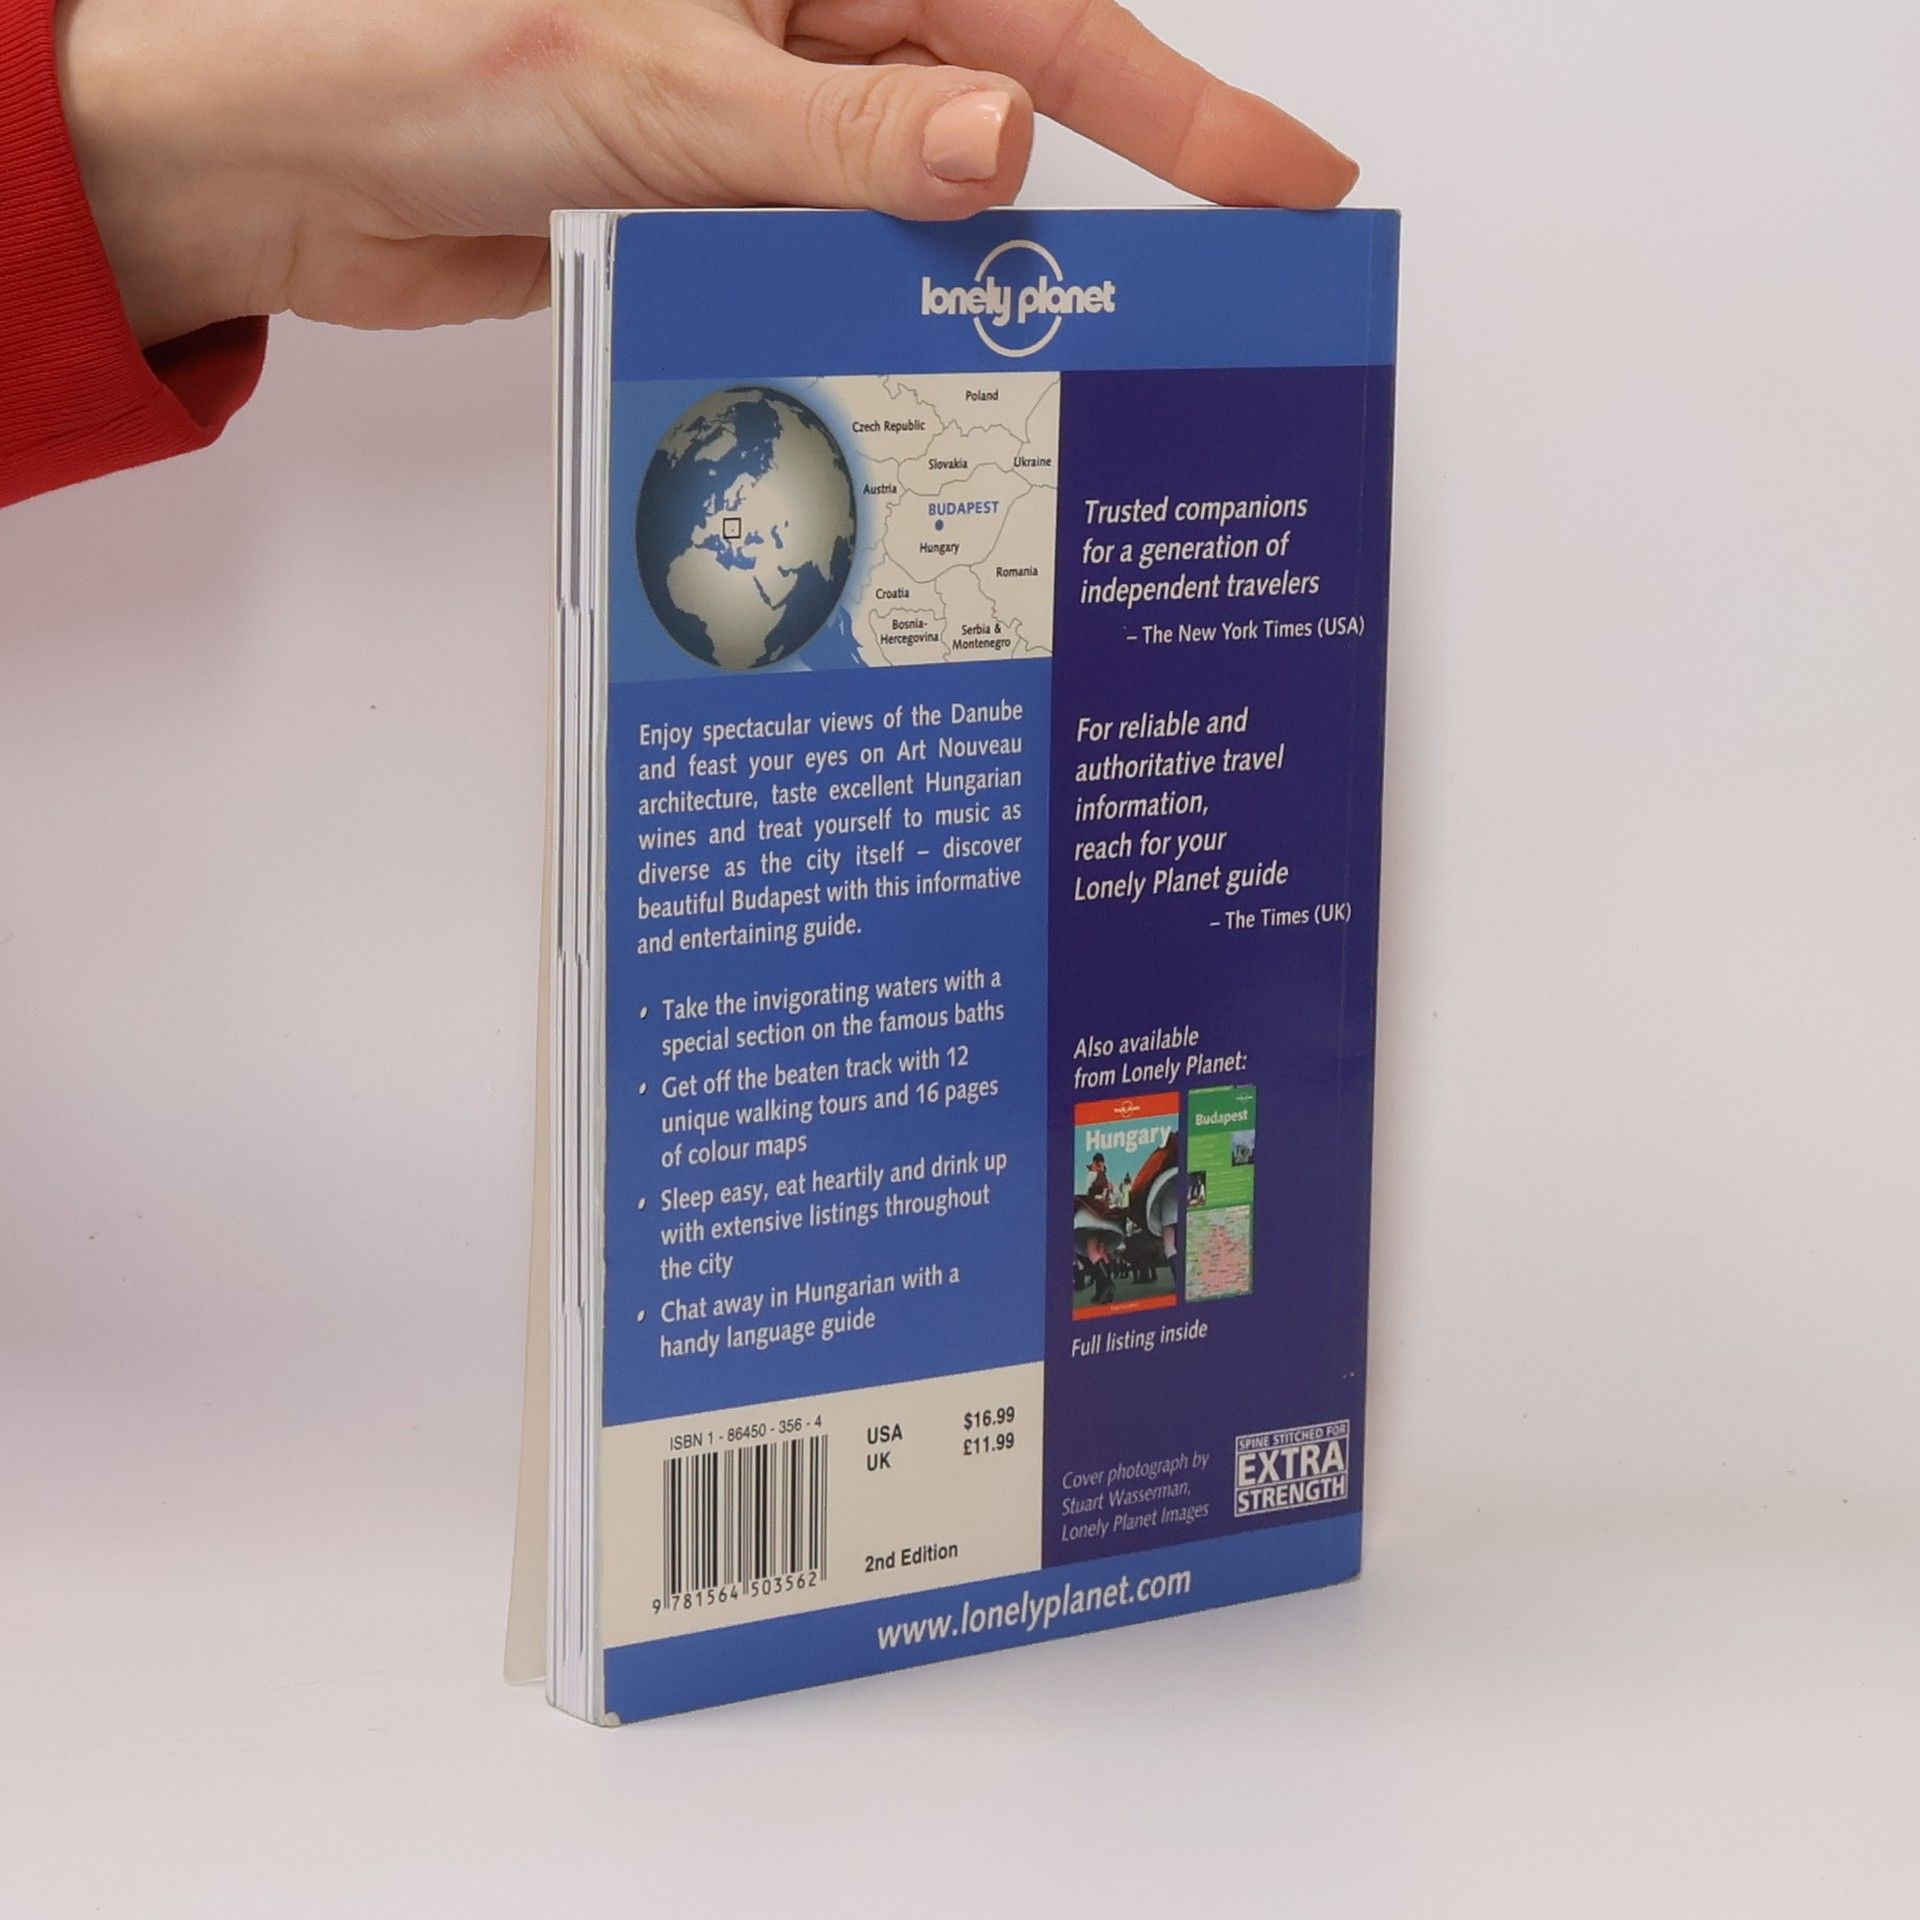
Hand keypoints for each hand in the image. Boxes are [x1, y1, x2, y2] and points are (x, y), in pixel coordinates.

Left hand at [56, 0, 1357, 347]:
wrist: (281, 161)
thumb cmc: (420, 51)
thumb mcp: (657, 82)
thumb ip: (835, 135)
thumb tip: (1005, 145)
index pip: (1037, 16)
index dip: (1178, 105)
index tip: (1289, 177)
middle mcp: (798, 27)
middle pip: (996, 120)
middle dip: (1096, 216)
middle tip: (1211, 308)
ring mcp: (760, 128)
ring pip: (914, 218)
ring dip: (965, 294)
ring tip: (1063, 379)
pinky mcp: (714, 212)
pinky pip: (829, 270)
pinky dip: (866, 326)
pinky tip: (910, 381)